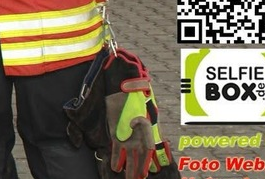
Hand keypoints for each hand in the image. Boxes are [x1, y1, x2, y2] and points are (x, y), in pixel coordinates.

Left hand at [105, 64, 170, 178]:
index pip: (148, 151)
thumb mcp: (138, 109)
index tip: (148, 172)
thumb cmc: (132, 100)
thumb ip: (139, 120)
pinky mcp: (116, 135)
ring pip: (129, 157)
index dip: (148, 162)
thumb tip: (134, 125)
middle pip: (139, 158)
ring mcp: (127, 137)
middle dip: (138, 170)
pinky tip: (116, 168)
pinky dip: (117, 159)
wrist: (121, 92)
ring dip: (129, 168)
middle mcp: (137, 137)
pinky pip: (117, 150)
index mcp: (146, 132)